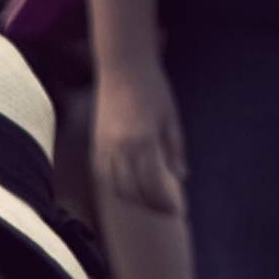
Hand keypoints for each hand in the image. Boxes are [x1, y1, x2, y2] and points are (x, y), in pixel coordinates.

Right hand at [92, 64, 185, 218]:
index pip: (153, 184)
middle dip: (152, 205)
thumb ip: (175, 150)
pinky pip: (105, 176)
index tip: (179, 211)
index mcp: (143, 141)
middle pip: (134, 191)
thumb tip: (181, 177)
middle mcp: (120, 148)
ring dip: (134, 200)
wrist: (122, 67)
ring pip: (116, 187)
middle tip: (168, 211)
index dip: (166, 202)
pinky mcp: (96, 144)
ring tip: (151, 202)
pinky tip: (131, 188)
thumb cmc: (153, 88)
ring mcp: (105, 148)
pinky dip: (118, 187)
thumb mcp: (171, 119)